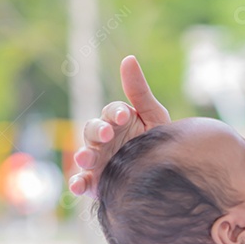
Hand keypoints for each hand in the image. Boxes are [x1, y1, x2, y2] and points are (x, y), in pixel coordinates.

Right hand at [68, 55, 170, 196]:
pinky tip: (78, 185)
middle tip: (107, 135)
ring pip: (85, 154)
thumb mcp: (153, 116)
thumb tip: (128, 58)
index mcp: (118, 121)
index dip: (116, 113)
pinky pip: (82, 182)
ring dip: (83, 155)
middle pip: (92, 130)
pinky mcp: (95, 182)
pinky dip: (77, 183)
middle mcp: (104, 139)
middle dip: (97, 132)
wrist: (167, 175)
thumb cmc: (158, 142)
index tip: (124, 116)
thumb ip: (139, 91)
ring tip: (86, 158)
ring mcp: (98, 161)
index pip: (112, 111)